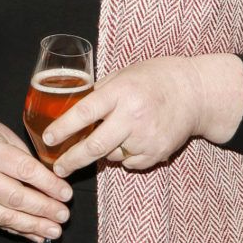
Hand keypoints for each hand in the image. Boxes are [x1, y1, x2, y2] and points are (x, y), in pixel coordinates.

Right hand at [0, 111, 73, 242]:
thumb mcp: (6, 135)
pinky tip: (35, 234)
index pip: (25, 171)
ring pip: (5, 217)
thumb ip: (27, 158)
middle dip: (44, 209)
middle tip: (64, 215)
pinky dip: (18, 231)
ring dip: (33, 226)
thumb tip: (53, 184)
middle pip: (16, 198)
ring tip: (54, 230)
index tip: (67, 194)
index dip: (48, 185)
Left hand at [44, 54, 242, 174]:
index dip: (63, 128)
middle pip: (95, 146)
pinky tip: (133, 138)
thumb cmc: (154, 78)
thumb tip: (71, 111)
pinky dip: (124, 156)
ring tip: (115, 133)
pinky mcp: (158, 153)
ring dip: (104, 151)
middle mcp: (133, 116)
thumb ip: (99, 93)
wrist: (194, 93)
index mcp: (121, 92)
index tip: (47, 139)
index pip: (85, 113)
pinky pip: (129, 163)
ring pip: (111, 156)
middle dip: (72, 160)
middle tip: (57, 168)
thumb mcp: (123, 75)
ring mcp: (147, 138)